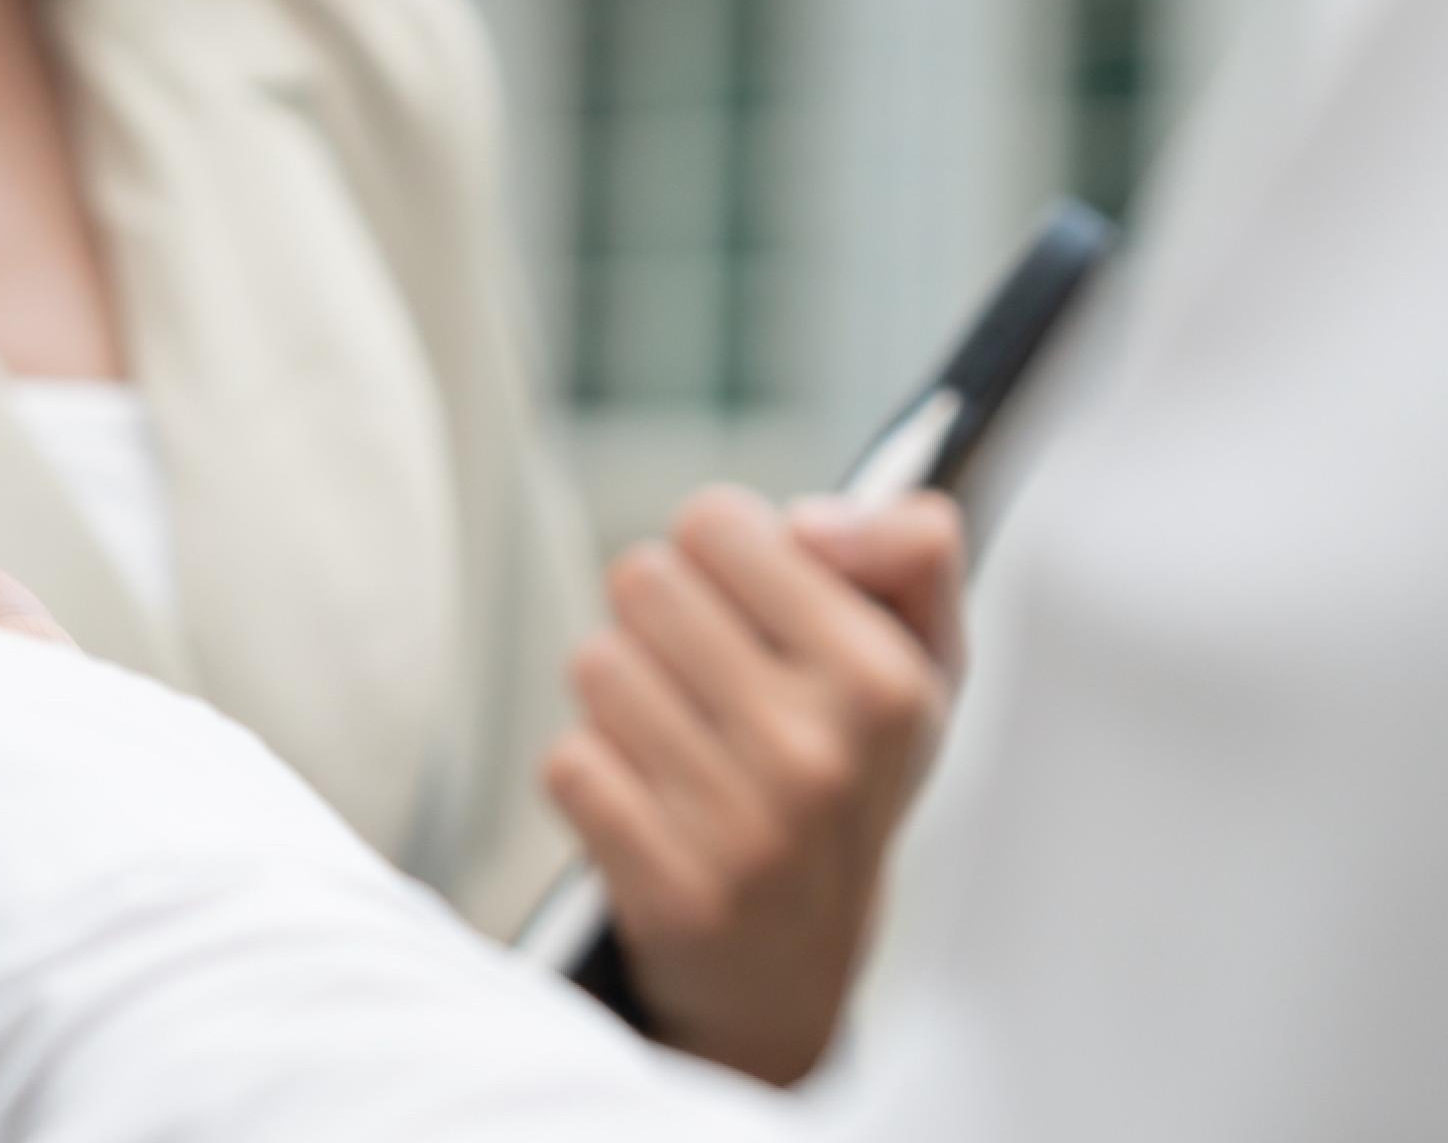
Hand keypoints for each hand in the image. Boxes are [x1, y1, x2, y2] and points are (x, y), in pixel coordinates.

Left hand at [543, 486, 963, 1084]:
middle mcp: (818, 753)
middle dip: (659, 618)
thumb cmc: (848, 777)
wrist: (797, 967)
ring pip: (595, 664)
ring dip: (621, 696)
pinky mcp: (667, 887)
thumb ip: (909, 551)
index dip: (719, 554)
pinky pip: (567, 761)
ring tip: (677, 743)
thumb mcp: (921, 660)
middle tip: (705, 680)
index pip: (716, 521)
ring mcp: (742, 827)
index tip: (750, 609)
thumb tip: (810, 522)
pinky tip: (647, 804)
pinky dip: (591, 773)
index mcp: (882, 679)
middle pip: (641, 580)